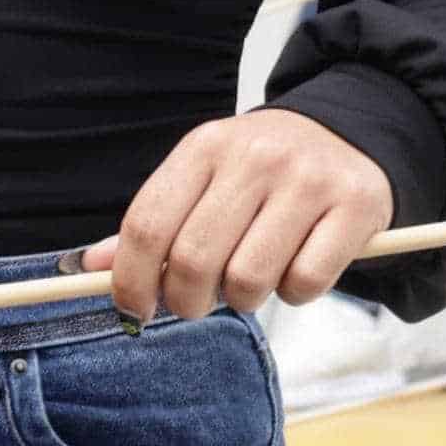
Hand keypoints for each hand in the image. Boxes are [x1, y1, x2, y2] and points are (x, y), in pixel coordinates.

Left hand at [87, 109, 393, 321]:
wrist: (347, 135)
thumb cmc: (261, 173)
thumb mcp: (203, 178)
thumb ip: (153, 224)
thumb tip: (90, 269)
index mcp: (205, 147)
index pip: (147, 225)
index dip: (130, 282)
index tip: (134, 310)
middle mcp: (255, 157)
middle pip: (192, 260)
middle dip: (187, 301)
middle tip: (198, 302)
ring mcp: (307, 180)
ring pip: (248, 279)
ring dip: (244, 299)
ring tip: (251, 278)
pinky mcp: (355, 205)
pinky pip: (305, 284)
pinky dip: (295, 293)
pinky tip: (297, 267)